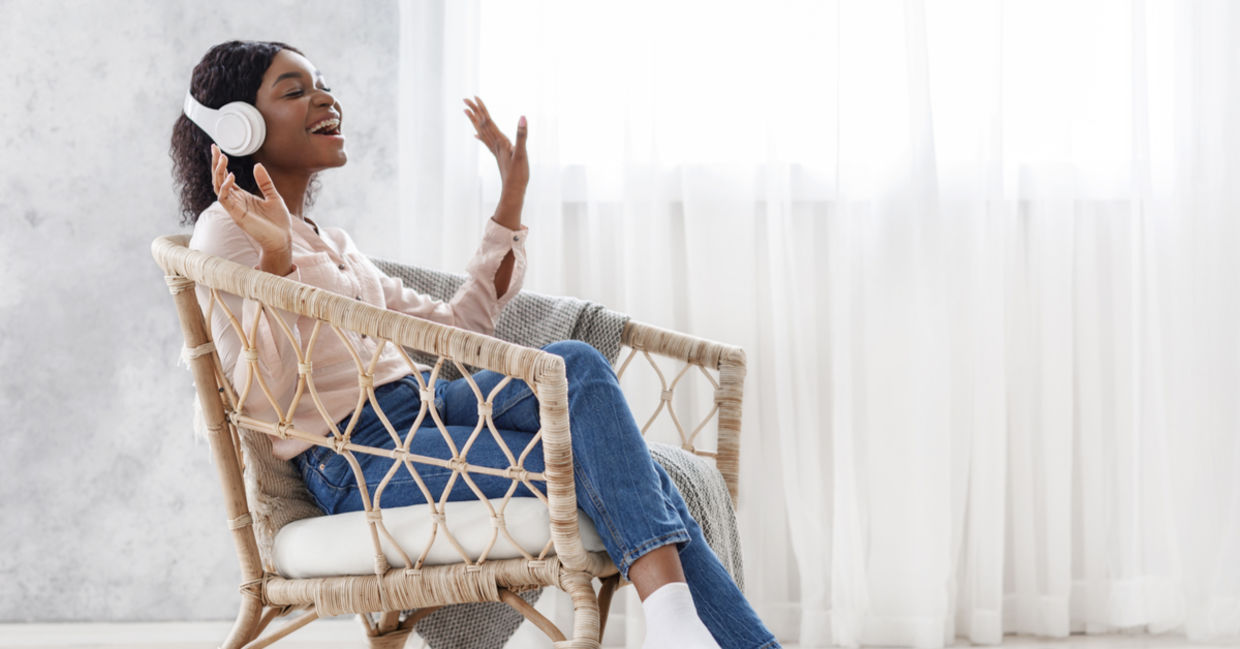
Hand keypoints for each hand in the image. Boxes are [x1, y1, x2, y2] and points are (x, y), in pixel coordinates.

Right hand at [210, 144, 292, 269]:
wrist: (283, 239)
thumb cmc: (278, 222)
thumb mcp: (274, 196)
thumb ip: (265, 182)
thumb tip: (257, 165)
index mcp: (243, 197)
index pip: (226, 177)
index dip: (221, 164)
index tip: (218, 149)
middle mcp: (236, 201)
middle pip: (219, 180)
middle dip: (216, 164)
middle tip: (214, 148)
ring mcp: (235, 208)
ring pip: (218, 187)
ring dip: (219, 173)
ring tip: (222, 158)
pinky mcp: (237, 215)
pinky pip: (225, 199)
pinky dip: (226, 187)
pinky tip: (231, 176)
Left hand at [463, 97, 527, 197]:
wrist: (514, 190)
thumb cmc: (518, 174)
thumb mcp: (522, 153)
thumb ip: (521, 135)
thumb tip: (522, 118)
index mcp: (500, 141)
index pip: (488, 121)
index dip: (481, 109)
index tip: (474, 98)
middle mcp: (495, 144)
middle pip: (482, 124)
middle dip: (474, 111)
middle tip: (465, 100)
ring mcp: (496, 150)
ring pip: (482, 131)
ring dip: (475, 121)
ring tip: (467, 112)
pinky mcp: (499, 156)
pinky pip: (486, 142)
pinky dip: (480, 136)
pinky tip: (476, 135)